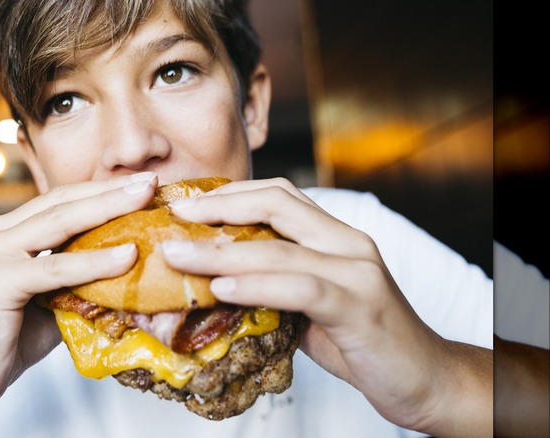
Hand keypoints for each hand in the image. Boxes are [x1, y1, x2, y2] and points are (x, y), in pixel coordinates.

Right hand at [0, 171, 157, 407]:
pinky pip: (54, 268)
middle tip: (152, 179)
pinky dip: (93, 262)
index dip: (102, 190)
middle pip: (62, 202)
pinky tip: (127, 256)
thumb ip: (81, 277)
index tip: (144, 183)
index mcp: (8, 231)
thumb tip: (134, 266)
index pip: (62, 201)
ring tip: (146, 199)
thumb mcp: (54, 298)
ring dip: (107, 208)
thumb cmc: (12, 339)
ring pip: (59, 223)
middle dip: (110, 190)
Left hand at [161, 177, 490, 435]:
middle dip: (219, 207)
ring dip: (220, 251)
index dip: (229, 194)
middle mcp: (348, 243)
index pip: (279, 195)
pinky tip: (223, 288)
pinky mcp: (360, 306)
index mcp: (335, 237)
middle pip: (277, 204)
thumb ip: (274, 286)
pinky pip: (301, 288)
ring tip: (177, 254)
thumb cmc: (361, 341)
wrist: (424, 379)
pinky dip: (257, 286)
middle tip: (174, 214)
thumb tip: (214, 285)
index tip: (186, 203)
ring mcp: (357, 272)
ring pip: (279, 248)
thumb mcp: (311, 306)